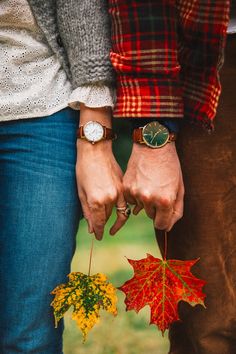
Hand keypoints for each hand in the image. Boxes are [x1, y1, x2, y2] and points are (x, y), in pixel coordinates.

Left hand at [76, 105, 127, 239]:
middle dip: (103, 224)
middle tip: (99, 229)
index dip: (98, 232)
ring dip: (115, 219)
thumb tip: (92, 228)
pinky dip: (123, 210)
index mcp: (96, 200)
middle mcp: (110, 198)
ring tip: (112, 225)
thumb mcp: (81, 192)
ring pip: (119, 212)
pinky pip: (126, 203)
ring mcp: (119, 192)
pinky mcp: (124, 186)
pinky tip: (118, 211)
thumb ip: (87, 212)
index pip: (99, 223)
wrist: (96, 150)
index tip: (98, 237)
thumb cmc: (83, 169)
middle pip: (108, 218)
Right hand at [123, 142, 183, 230]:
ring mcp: (135, 193)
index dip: (164, 221)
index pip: (162, 225)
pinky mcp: (126, 187)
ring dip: (145, 201)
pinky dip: (136, 195)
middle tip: (159, 191)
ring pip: (140, 208)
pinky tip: (141, 182)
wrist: (153, 146)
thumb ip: (176, 211)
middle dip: (156, 208)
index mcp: (165, 200)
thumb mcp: (179, 189)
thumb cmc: (170, 166)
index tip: (164, 213)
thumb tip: (167, 227)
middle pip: (151, 216)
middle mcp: (149, 199)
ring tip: (150, 184)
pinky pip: (131, 200)